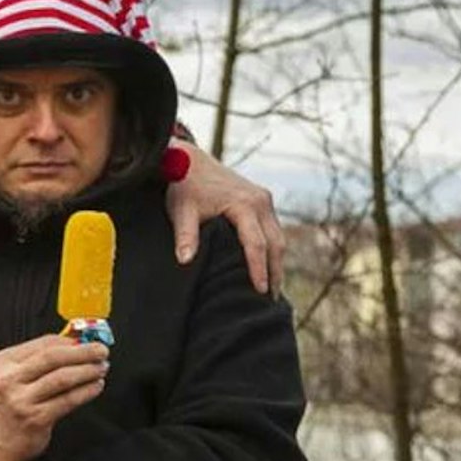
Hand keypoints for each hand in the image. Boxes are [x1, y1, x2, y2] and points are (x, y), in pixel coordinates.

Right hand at [0, 335, 108, 460]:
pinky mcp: (36, 418)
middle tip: (101, 351)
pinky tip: (96, 386)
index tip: (88, 340)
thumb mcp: (15, 374)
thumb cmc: (12, 402)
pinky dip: (86, 391)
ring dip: (87, 371)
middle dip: (83, 352)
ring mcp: (22, 400)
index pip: (43, 344)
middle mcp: (10, 379)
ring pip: (62, 378)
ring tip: (101, 368)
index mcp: (5, 361)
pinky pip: (68, 400)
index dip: (71, 341)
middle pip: (53, 358)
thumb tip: (77, 343)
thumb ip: (40, 358)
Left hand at [165, 141, 283, 295]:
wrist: (189, 161)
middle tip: (271, 299)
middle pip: (276, 243)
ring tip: (272, 289)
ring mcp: (264, 200)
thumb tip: (184, 261)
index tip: (260, 291)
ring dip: (277, 262)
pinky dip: (273, 249)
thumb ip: (185, 235)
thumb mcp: (181, 211)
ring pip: (278, 237)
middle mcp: (260, 201)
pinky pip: (273, 229)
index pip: (256, 244)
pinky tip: (268, 266)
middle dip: (275, 271)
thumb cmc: (183, 187)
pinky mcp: (262, 200)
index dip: (258, 269)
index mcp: (244, 204)